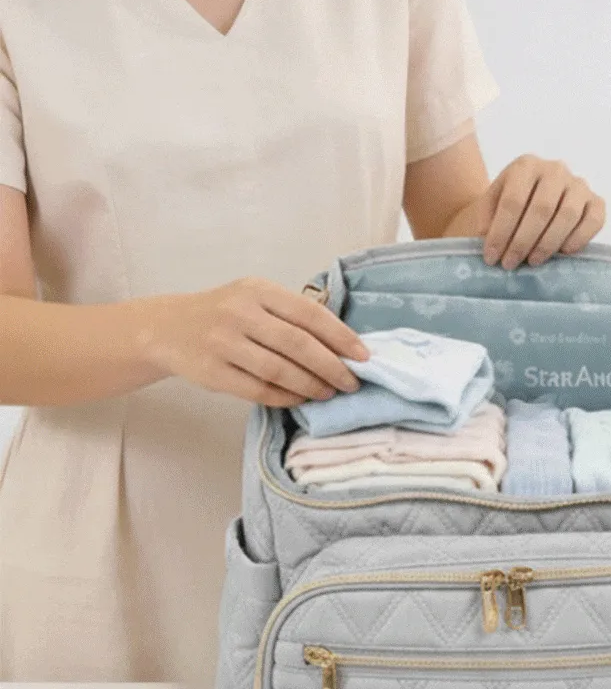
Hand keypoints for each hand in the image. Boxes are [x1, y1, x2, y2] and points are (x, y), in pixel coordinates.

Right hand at [152, 280, 368, 400]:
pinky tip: (300, 399)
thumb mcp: (253, 298)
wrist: (169, 329)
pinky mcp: (213, 372)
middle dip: (332, 366)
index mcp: (257, 289)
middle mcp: (240, 312)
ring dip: (311, 385)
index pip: (308, 313)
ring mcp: (224, 343)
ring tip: (329, 393)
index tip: (363, 355)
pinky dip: (284, 397)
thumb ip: (288, 313)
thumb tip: (340, 342)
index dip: (340, 336)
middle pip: (297, 343)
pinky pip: (258, 390)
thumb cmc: (223, 313)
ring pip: (279, 370)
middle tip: (352, 382)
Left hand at [477, 159, 605, 269]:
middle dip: (523, 241)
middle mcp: (555, 169)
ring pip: (568, 214)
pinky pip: (594, 220)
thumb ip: (486, 224)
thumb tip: (489, 246)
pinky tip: (562, 253)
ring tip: (532, 261)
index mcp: (525, 165)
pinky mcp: (596, 201)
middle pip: (541, 208)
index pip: (513, 200)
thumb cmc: (504, 209)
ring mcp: (578, 183)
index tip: (491, 257)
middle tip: (510, 263)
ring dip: (548, 243)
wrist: (526, 203)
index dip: (501, 232)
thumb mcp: (488, 209)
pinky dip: (579, 238)